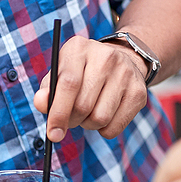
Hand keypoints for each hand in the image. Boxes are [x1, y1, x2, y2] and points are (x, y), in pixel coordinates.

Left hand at [34, 35, 150, 141]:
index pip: (68, 83)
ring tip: (88, 112)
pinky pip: (114, 127)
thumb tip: (41, 104)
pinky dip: (104, 130)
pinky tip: (104, 114)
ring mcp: (126, 73)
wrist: (122, 59)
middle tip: (70, 119)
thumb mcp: (61, 73)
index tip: (52, 133)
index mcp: (79, 48)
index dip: (58, 112)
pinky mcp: (139, 92)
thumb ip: (48, 90)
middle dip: (72, 120)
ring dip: (88, 125)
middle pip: (83, 105)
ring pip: (100, 118)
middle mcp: (106, 57)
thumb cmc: (82, 72)